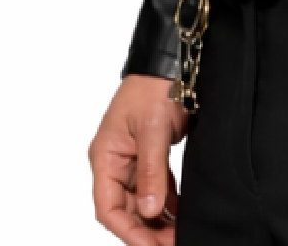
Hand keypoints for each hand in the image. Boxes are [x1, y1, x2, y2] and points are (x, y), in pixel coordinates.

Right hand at [88, 74, 191, 242]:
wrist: (171, 61)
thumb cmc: (154, 86)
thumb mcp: (153, 130)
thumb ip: (151, 171)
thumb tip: (150, 211)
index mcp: (106, 156)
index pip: (108, 208)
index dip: (128, 232)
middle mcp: (115, 161)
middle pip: (126, 209)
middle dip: (147, 230)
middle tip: (173, 243)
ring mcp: (132, 158)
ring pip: (141, 200)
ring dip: (158, 219)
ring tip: (179, 235)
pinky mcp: (149, 154)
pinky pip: (155, 186)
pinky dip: (166, 201)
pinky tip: (181, 213)